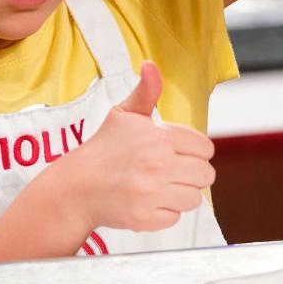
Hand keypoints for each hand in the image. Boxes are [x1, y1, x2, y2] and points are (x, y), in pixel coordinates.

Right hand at [59, 61, 215, 231]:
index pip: (205, 148)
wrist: (76, 186)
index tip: (177, 152)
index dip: (194, 150)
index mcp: (160, 137)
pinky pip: (176, 217)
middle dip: (192, 173)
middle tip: (170, 170)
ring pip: (194, 198)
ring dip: (180, 193)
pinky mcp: (146, 218)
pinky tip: (147, 200)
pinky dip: (164, 212)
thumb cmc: (103, 148)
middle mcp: (159, 164)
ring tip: (159, 186)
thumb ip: (146, 92)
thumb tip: (150, 65)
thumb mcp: (124, 114)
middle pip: (206, 175)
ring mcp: (152, 193)